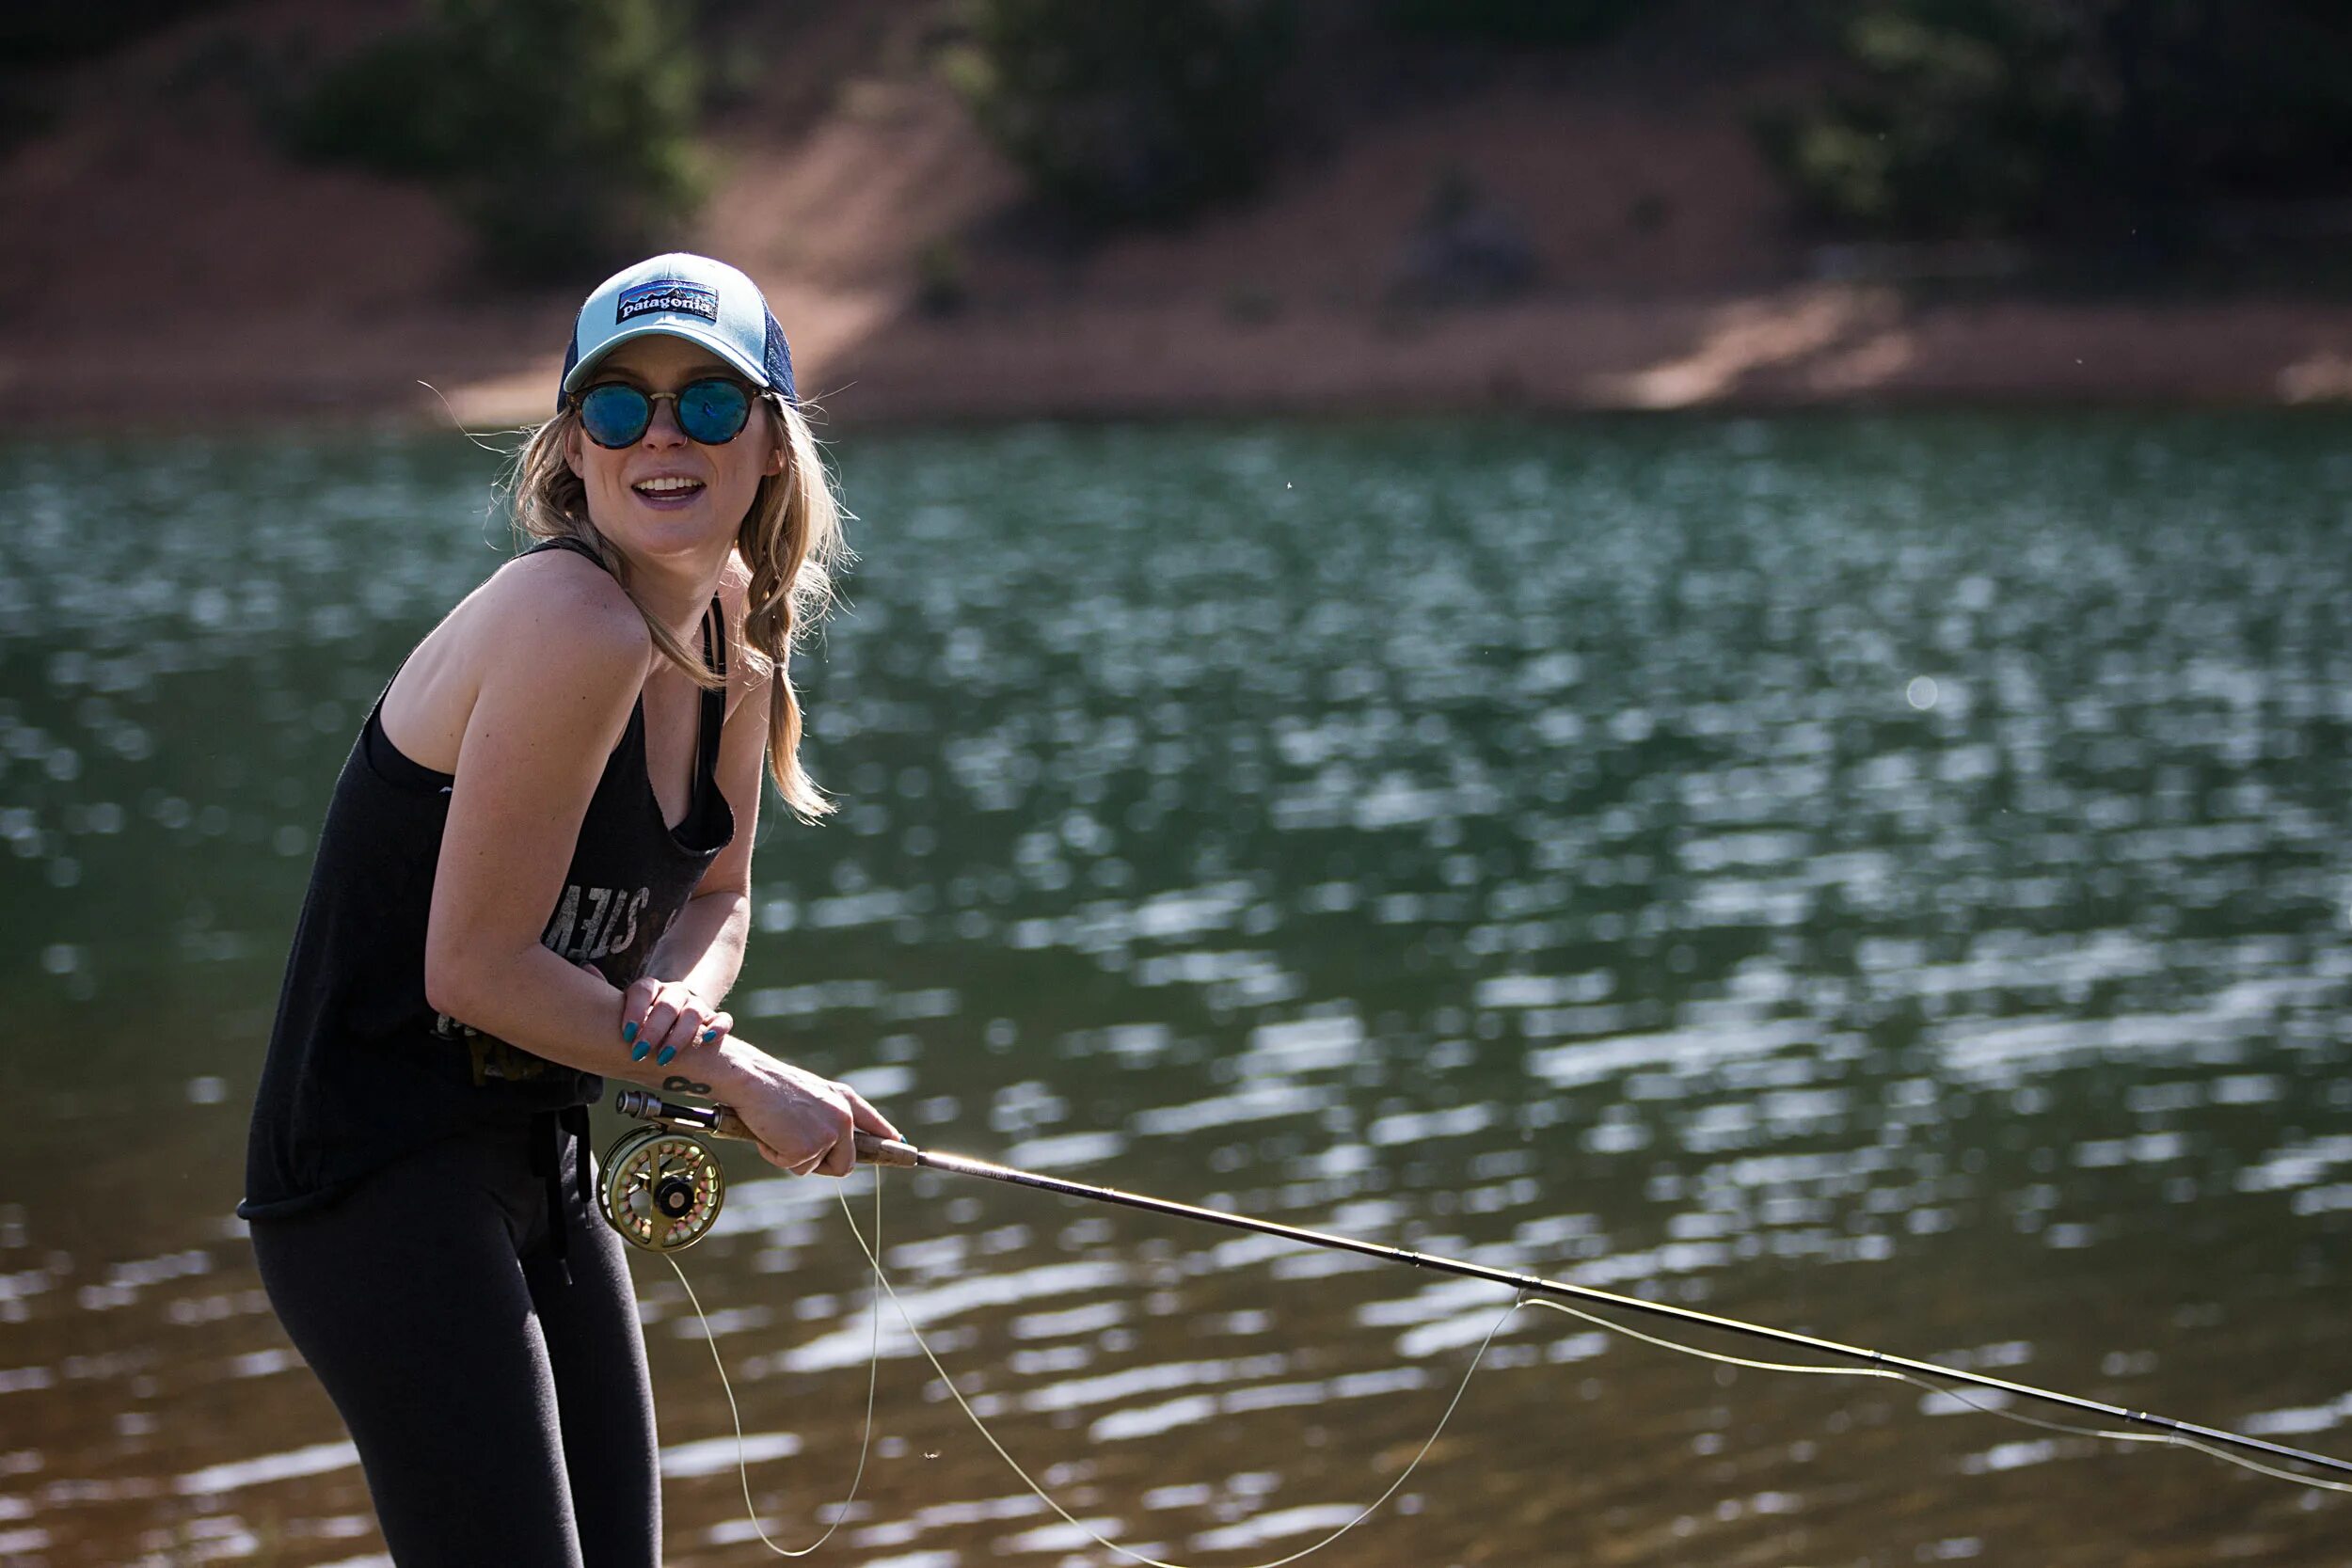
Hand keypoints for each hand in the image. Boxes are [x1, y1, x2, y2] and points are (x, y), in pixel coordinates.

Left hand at [595, 966, 731, 1068]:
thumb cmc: (642, 1017)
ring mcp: (696, 1006)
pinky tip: (707, 1039)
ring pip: (694, 1013)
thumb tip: (586, 968)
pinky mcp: (713, 1020)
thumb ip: (606, 992)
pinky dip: (718, 1028)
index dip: (636, 1010)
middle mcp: (675, 994)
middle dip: (654, 1029)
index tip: (627, 1033)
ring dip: (680, 1036)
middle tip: (641, 1051)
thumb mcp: (624, 1006)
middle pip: (668, 1005)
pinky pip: (723, 1019)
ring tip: (665, 1057)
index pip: (644, 990)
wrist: (674, 1016)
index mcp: (651, 988)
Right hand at [731, 1054, 902, 1179]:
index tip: (903, 1147)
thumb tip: (834, 1143)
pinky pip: (794, 1167)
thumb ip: (827, 1115)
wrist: (752, 1080)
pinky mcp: (810, 1148)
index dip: (888, 1140)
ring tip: (777, 1129)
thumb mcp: (810, 1095)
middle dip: (823, 1166)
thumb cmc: (771, 1086)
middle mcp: (844, 1117)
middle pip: (846, 1164)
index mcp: (845, 1100)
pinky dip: (776, 1156)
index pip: (874, 1124)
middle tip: (795, 1148)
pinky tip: (769, 1133)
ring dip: (792, 1157)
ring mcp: (829, 1134)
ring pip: (815, 1169)